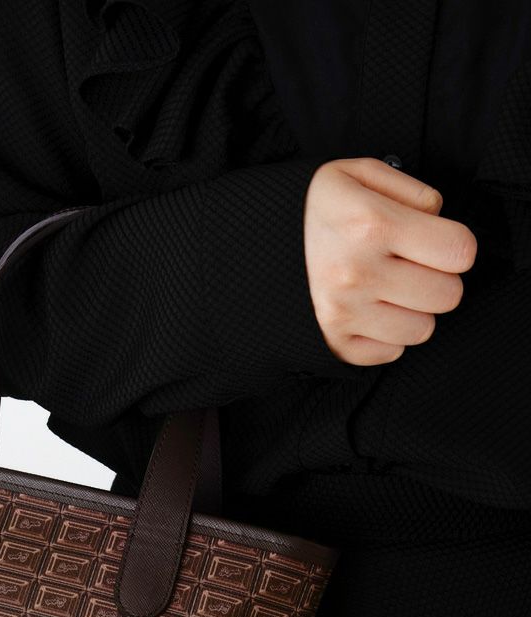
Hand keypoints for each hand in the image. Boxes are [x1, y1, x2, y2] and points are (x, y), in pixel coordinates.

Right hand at [303, 157, 477, 365]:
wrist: (244, 248)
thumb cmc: (308, 210)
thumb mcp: (354, 174)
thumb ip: (409, 190)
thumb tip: (438, 222)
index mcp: (370, 224)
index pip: (460, 252)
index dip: (453, 245)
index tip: (432, 242)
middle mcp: (357, 273)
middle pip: (448, 295)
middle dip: (436, 278)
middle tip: (408, 267)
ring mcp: (342, 314)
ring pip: (422, 329)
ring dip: (412, 311)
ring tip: (386, 291)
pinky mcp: (332, 343)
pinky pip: (390, 353)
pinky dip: (385, 336)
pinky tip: (367, 313)